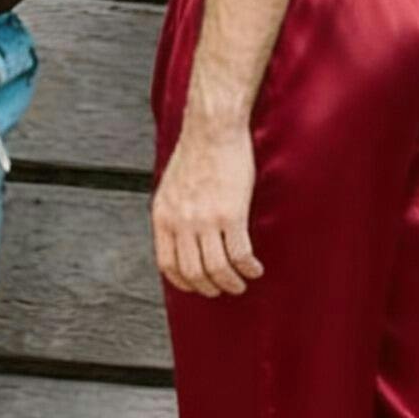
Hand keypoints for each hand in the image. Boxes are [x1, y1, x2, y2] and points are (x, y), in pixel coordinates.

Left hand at [152, 124, 262, 297]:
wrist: (213, 129)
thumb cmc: (197, 152)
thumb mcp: (171, 187)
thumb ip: (174, 214)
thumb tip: (182, 237)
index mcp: (163, 216)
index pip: (168, 264)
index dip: (184, 282)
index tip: (198, 285)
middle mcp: (181, 222)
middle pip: (193, 273)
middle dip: (210, 288)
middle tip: (224, 288)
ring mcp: (205, 220)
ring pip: (217, 269)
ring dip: (231, 283)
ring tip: (241, 282)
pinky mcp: (231, 214)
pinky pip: (239, 254)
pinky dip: (248, 268)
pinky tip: (255, 268)